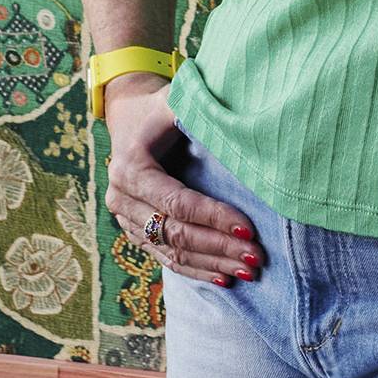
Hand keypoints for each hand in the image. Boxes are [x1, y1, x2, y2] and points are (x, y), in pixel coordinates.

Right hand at [100, 77, 264, 285]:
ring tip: (248, 272)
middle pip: (175, 233)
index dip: (213, 217)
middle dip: (218, 247)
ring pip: (171, 251)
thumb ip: (194, 109)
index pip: (177, 203)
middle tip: (256, 257)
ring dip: (211, 263)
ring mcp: (125, 220)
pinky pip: (165, 257)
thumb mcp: (173, 100)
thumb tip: (233, 125)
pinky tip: (223, 277)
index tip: (248, 228)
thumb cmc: (159, 108)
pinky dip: (195, 269)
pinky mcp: (135, 232)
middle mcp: (121, 199)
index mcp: (130, 169)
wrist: (129, 117)